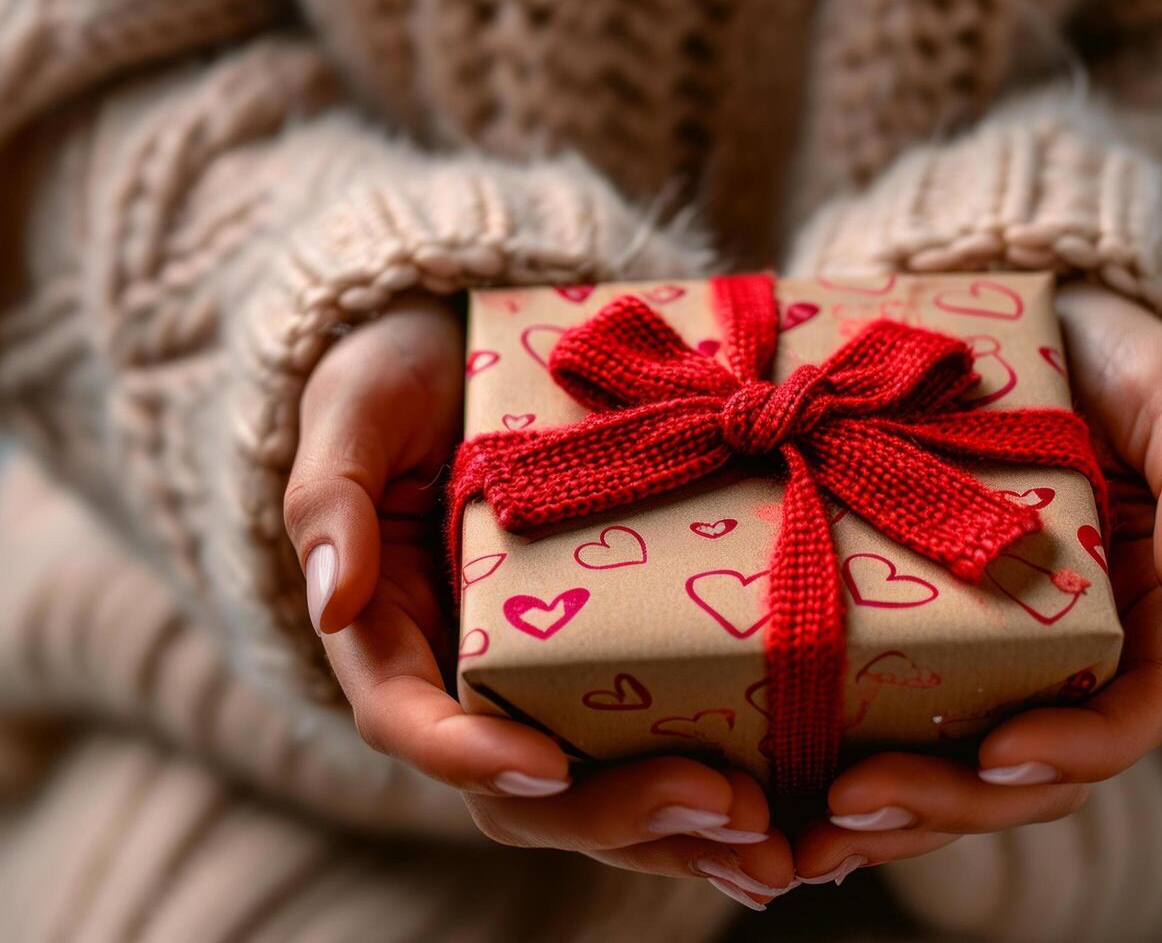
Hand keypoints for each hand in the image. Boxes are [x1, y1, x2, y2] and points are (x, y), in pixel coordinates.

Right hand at [282, 295, 791, 905]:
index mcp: (391, 635)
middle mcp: (469, 681)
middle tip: (722, 812)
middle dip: (618, 817)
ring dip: (681, 836)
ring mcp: (543, 683)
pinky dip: (709, 797)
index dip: (472, 755)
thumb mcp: (354, 410)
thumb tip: (332, 600)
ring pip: (598, 795)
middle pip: (525, 791)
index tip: (549, 764)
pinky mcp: (611, 665)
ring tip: (772, 849)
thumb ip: (329, 497)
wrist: (464, 355)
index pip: (411, 722)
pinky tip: (787, 819)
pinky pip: (651, 749)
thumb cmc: (398, 381)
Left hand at [792, 283, 1161, 881]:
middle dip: (947, 805)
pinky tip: (770, 799)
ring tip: (800, 840)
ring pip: (951, 771)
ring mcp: (985, 653)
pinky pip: (885, 724)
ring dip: (886, 819)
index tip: (999, 749)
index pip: (1131, 716)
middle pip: (1025, 772)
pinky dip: (835, 771)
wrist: (1017, 311)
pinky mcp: (910, 635)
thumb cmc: (1106, 352)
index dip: (1074, 749)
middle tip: (851, 808)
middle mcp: (1061, 653)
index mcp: (1138, 616)